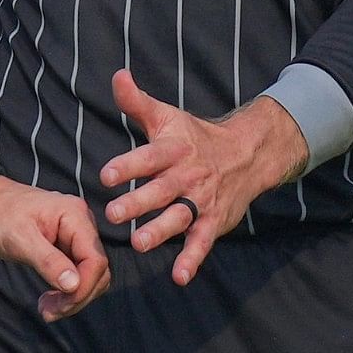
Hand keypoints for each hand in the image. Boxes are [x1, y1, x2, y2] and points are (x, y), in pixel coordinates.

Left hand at [0, 178, 110, 319]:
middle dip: (77, 296)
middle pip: (97, 270)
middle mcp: (81, 224)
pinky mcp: (66, 247)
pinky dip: (66, 291)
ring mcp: (75, 235)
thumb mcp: (18, 239)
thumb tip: (74, 285)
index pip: (95, 259)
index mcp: (75, 216)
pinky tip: (49, 299)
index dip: (84, 288)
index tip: (61, 306)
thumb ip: (48, 261)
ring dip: (72, 297)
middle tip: (48, 312)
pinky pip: (77, 273)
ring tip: (46, 308)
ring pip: (89, 275)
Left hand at [100, 68, 311, 283]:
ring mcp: (202, 200)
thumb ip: (137, 102)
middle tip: (112, 214)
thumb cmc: (195, 137)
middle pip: (162, 190)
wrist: (246, 154)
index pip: (149, 157)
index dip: (128, 165)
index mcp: (174, 149)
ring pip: (180, 217)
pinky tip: (178, 277)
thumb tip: (117, 75)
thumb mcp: (167, 117)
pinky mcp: (213, 222)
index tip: (105, 175)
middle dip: (138, 202)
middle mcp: (188, 175)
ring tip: (139, 244)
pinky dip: (192, 260)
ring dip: (161, 231)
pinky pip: (202, 243)